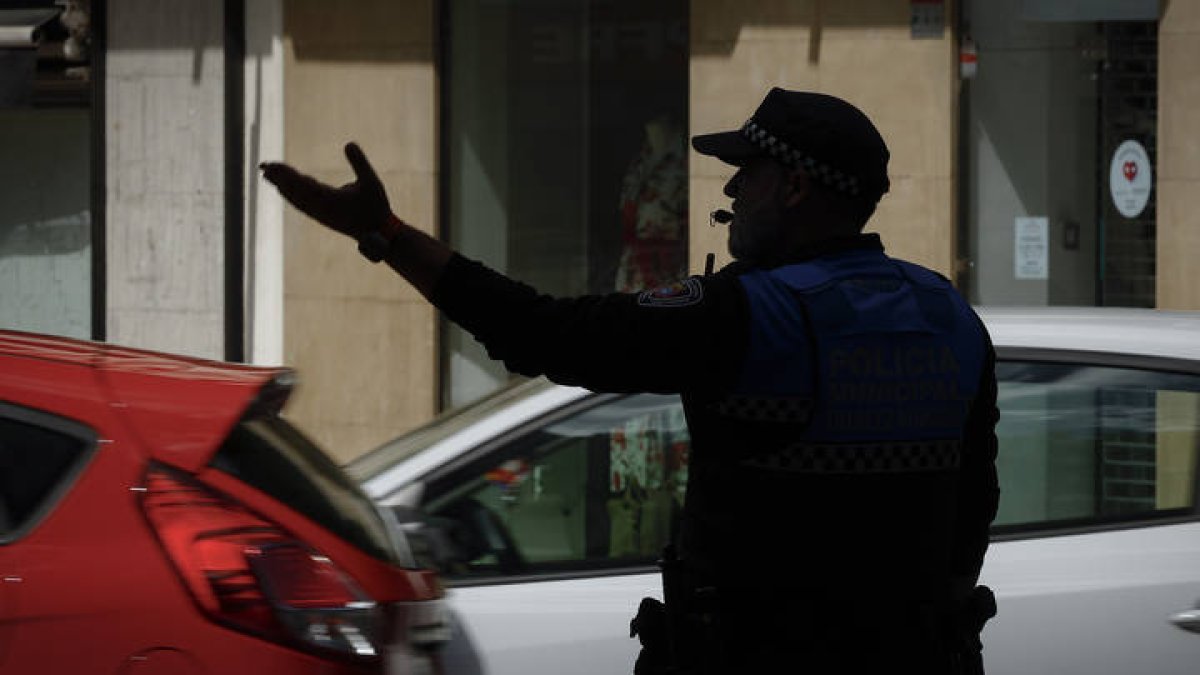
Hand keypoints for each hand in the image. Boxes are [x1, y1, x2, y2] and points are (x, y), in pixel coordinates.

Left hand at [260, 142, 390, 239]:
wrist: (378, 234)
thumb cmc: (376, 207)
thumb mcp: (371, 181)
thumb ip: (359, 162)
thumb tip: (348, 143)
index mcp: (330, 200)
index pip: (301, 184)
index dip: (285, 174)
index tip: (272, 165)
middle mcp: (320, 208)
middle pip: (293, 191)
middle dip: (278, 177)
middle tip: (263, 165)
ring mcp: (320, 215)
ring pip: (295, 199)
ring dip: (281, 186)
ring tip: (268, 175)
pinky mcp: (322, 217)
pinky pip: (301, 205)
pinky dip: (290, 195)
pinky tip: (284, 190)